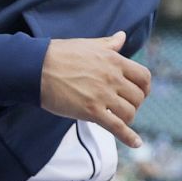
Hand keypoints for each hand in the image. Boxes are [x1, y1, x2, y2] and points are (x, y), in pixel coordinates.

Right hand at [40, 32, 151, 148]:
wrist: (37, 68)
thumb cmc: (59, 54)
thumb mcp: (88, 44)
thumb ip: (109, 44)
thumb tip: (122, 36)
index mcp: (113, 60)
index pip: (144, 76)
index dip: (145, 87)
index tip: (140, 93)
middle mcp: (112, 77)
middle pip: (138, 97)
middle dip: (134, 104)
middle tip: (125, 106)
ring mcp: (102, 95)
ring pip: (130, 113)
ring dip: (128, 118)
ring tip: (119, 119)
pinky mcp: (91, 111)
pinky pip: (117, 127)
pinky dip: (129, 137)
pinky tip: (136, 144)